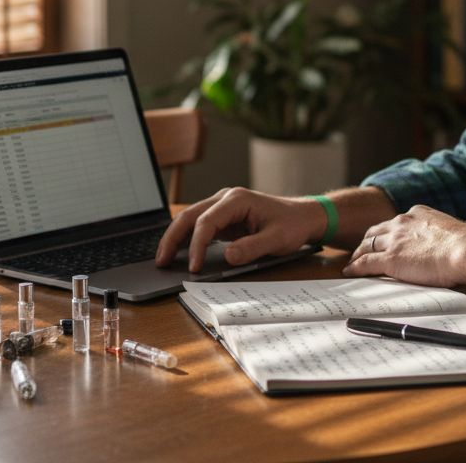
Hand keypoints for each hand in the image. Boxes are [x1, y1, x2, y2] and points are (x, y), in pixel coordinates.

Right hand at [156, 187, 323, 272]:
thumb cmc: (292, 225)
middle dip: (173, 238)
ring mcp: (223, 206)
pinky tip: (179, 252)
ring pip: (190, 218)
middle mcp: (225, 198)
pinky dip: (187, 238)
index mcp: (236, 200)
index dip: (197, 245)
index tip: (193, 267)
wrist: (304, 217)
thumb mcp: (276, 240)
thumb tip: (226, 256)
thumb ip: (251, 248)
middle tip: (161, 260)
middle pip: (190, 215)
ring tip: (163, 258)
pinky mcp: (224, 217)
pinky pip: (200, 225)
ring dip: (176, 237)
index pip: (207, 221)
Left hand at [344, 205, 465, 302]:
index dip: (387, 231)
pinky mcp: (391, 259)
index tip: (384, 237)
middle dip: (368, 239)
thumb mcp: (451, 232)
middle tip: (362, 248)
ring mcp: (394, 241)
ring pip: (367, 245)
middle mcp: (402, 223)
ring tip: (353, 261)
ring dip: (358, 253)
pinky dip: (355, 267)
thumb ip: (442, 236)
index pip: (395, 222)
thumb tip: (448, 247)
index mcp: (417, 213)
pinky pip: (366, 262)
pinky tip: (350, 272)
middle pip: (376, 231)